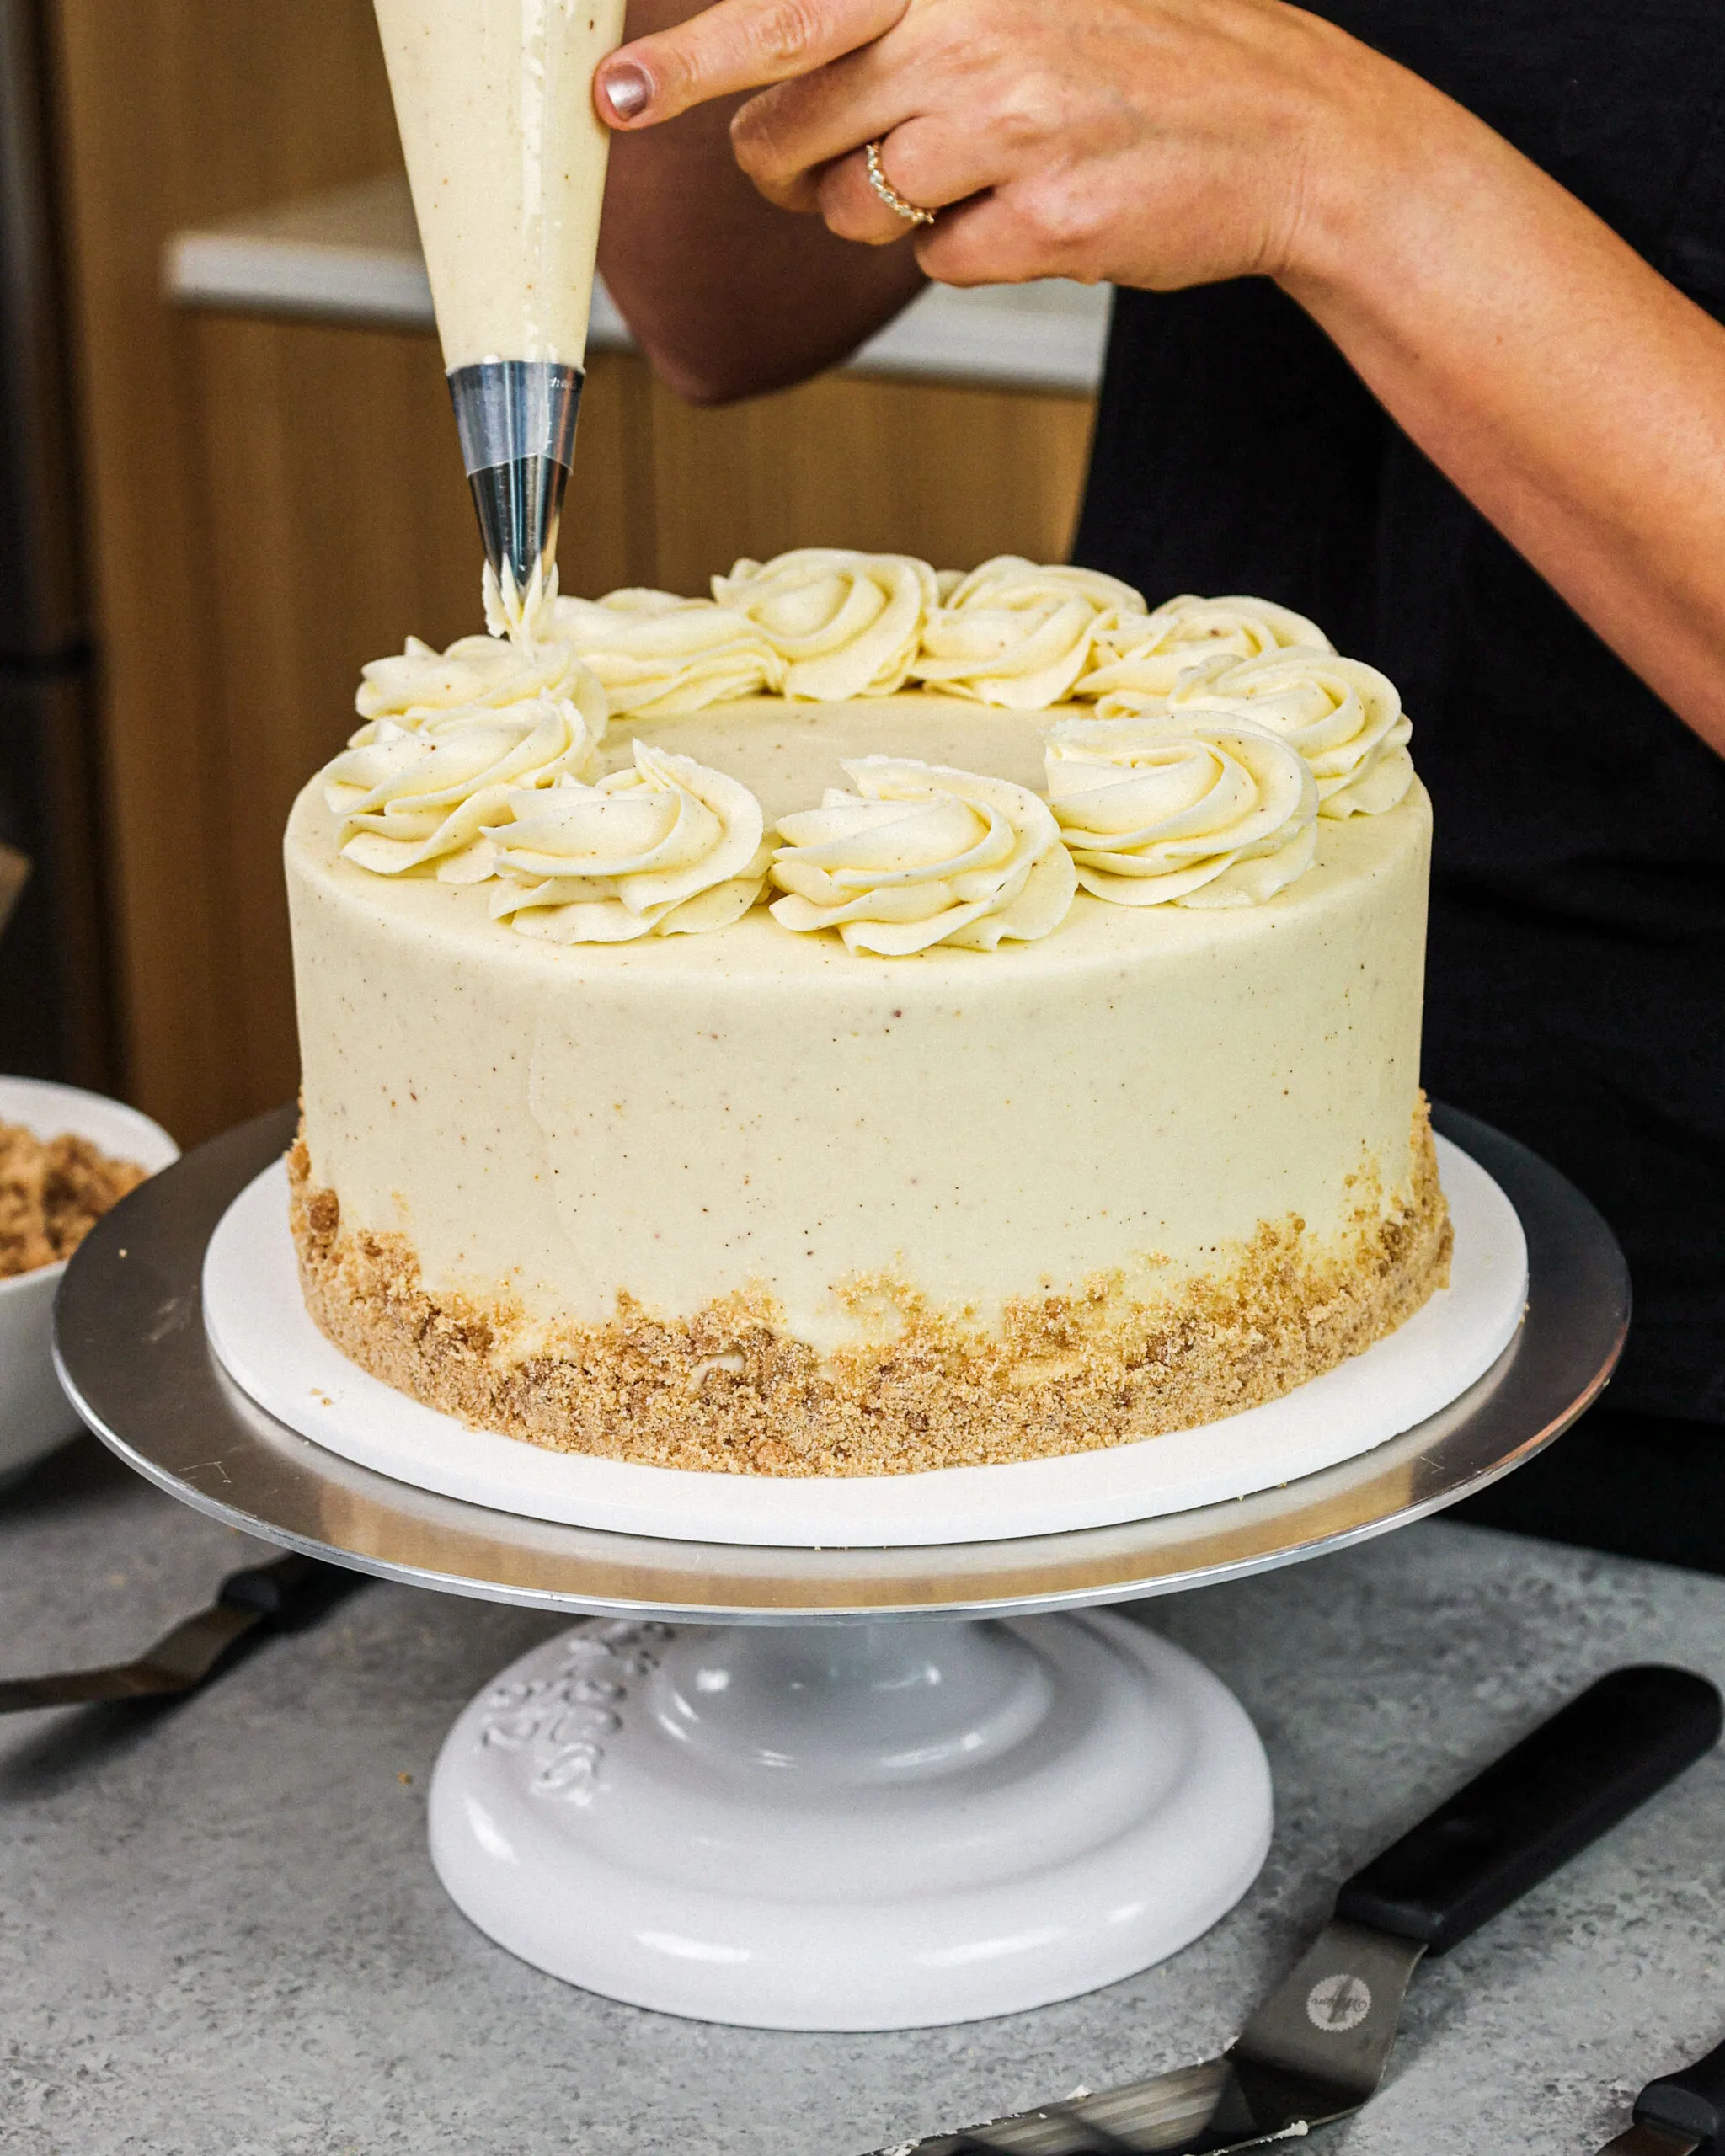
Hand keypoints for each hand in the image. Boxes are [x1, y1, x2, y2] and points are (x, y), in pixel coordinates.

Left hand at [594, 0, 1435, 292]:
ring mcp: (1009, 130)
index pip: (787, 9)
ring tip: (983, 167)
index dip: (691, 57)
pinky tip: (1038, 205)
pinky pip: (937, 264)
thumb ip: (901, 15)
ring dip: (892, 209)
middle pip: (793, 129)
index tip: (616, 94)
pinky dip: (970, 250)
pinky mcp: (1041, 224)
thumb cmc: (1139, 58)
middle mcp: (973, 30)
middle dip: (787, 162)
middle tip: (827, 160)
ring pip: (856, 210)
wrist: (1285, 129)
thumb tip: (774, 64)